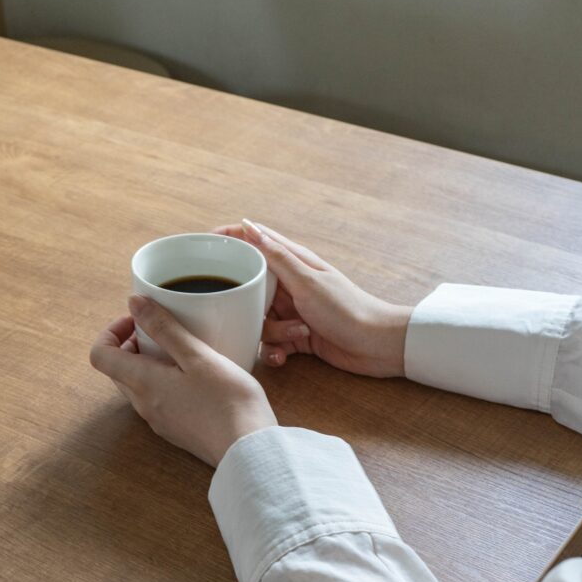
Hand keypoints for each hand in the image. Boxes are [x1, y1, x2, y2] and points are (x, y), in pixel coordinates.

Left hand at [89, 295, 276, 465]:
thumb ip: (164, 328)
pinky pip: (158, 398)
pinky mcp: (177, 428)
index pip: (100, 355)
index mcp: (142, 383)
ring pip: (138, 384)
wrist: (248, 449)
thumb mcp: (197, 355)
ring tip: (183, 349)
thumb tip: (134, 303)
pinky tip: (197, 375)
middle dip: (133, 343)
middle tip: (163, 329)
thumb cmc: (227, 400)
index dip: (111, 331)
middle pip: (118, 369)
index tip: (139, 320)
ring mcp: (159, 420)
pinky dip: (165, 379)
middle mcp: (144, 405)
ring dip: (150, 361)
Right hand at [214, 220, 412, 377]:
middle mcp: (289, 285)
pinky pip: (270, 343)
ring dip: (270, 333)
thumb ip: (276, 256)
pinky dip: (275, 351)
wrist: (378, 346)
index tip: (203, 247)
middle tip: (254, 314)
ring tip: (295, 335)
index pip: (254, 241)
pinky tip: (285, 357)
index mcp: (292, 262)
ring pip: (258, 320)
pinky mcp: (296, 336)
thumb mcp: (307, 281)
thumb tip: (248, 225)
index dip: (229, 240)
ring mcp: (291, 311)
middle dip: (247, 306)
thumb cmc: (347, 308)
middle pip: (249, 288)